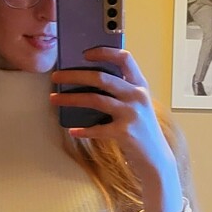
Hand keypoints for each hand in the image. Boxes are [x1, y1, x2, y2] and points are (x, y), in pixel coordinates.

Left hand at [50, 47, 177, 182]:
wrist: (156, 159)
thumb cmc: (141, 130)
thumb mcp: (136, 105)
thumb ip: (120, 91)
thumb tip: (86, 80)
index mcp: (140, 85)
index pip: (124, 58)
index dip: (104, 52)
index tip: (84, 54)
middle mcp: (137, 96)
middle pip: (101, 78)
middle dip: (74, 75)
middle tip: (56, 76)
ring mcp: (131, 114)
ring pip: (95, 99)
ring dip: (70, 99)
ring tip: (54, 99)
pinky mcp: (125, 133)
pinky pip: (97, 129)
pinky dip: (83, 130)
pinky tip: (72, 131)